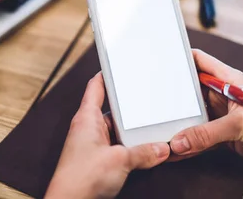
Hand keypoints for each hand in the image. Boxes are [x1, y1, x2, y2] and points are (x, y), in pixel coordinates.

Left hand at [46, 73, 169, 198]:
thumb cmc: (80, 178)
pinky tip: (143, 151)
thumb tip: (161, 148)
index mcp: (86, 117)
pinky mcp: (97, 159)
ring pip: (116, 130)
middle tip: (148, 101)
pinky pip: (116, 146)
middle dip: (129, 108)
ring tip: (150, 130)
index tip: (119, 65)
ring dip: (130, 133)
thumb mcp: (119, 160)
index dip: (107, 73)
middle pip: (111, 109)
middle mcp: (88, 128)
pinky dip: (128, 147)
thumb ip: (143, 152)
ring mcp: (92, 144)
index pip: (95, 86)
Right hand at [170, 49, 242, 181]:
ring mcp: (224, 117)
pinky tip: (178, 149)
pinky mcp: (225, 136)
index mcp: (229, 81)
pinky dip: (190, 144)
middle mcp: (224, 96)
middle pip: (191, 92)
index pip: (199, 61)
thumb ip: (206, 133)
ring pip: (194, 117)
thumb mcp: (240, 125)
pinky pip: (201, 138)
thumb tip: (179, 140)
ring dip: (180, 125)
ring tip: (161, 128)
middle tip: (153, 102)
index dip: (180, 58)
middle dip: (173, 98)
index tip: (160, 60)